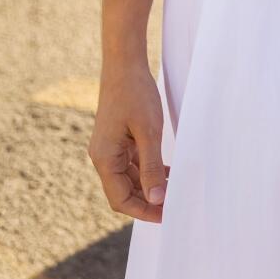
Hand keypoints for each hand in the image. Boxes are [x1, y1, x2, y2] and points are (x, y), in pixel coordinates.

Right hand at [89, 64, 167, 220]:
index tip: (166, 215)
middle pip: (124, 191)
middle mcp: (104, 157)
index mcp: (104, 159)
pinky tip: (168, 172)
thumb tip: (156, 199)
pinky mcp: (119, 139)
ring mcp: (111, 148)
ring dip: (150, 185)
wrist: (125, 63)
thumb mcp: (148, 131)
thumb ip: (152, 166)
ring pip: (130, 178)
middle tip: (174, 204)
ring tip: (175, 189)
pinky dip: (149, 170)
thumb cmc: (135, 93)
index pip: (120, 199)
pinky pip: (133, 163)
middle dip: (148, 200)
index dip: (143, 210)